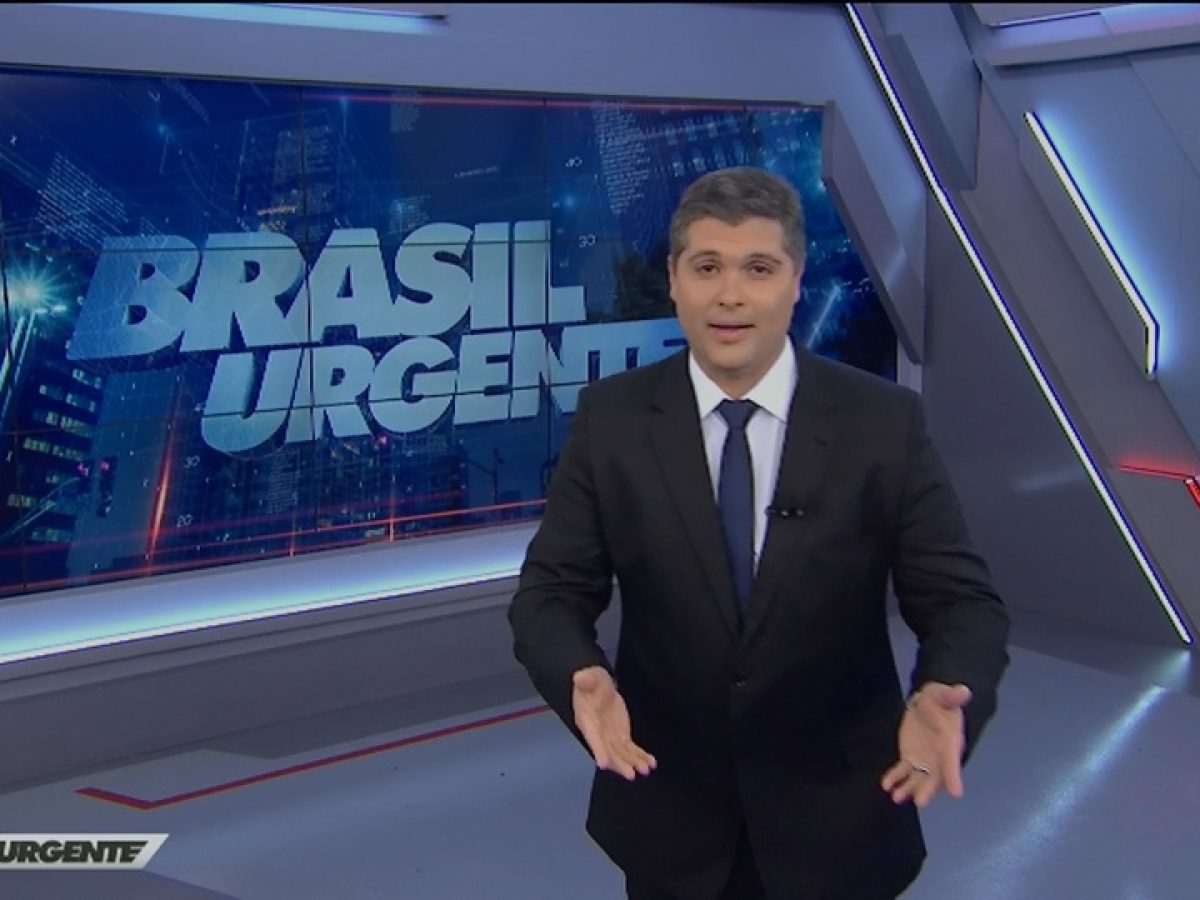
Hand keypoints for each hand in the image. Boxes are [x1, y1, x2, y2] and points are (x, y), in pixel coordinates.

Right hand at [571, 666, 656, 780]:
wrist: (599, 686)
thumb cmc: (591, 682)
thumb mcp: (589, 677)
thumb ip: (586, 680)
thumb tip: (580, 677)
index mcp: (587, 721)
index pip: (592, 738)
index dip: (598, 750)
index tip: (603, 764)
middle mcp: (598, 734)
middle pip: (609, 752)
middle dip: (620, 763)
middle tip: (631, 774)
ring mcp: (610, 737)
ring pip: (621, 754)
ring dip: (633, 762)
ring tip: (646, 769)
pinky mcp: (621, 736)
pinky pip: (631, 749)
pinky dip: (640, 756)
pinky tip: (651, 763)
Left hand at [881, 682, 971, 807]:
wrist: (928, 704)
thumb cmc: (940, 701)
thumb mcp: (944, 695)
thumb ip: (952, 696)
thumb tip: (963, 691)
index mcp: (950, 744)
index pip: (953, 762)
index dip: (954, 777)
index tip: (956, 793)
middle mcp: (939, 758)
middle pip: (935, 778)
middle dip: (927, 789)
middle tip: (920, 801)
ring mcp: (924, 761)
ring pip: (918, 779)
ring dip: (908, 789)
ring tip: (897, 797)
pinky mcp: (910, 759)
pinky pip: (902, 771)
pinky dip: (895, 778)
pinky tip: (886, 785)